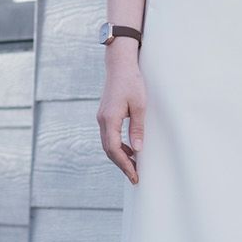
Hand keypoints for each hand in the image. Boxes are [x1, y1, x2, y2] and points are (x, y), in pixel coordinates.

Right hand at [97, 54, 147, 183]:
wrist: (119, 64)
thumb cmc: (131, 82)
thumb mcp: (139, 105)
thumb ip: (137, 128)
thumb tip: (138, 149)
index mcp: (109, 119)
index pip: (114, 150)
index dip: (124, 165)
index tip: (135, 176)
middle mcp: (102, 120)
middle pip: (109, 150)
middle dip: (121, 165)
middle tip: (135, 177)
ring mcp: (102, 118)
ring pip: (108, 144)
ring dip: (120, 156)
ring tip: (134, 166)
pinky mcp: (105, 115)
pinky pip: (109, 136)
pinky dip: (118, 146)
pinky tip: (130, 149)